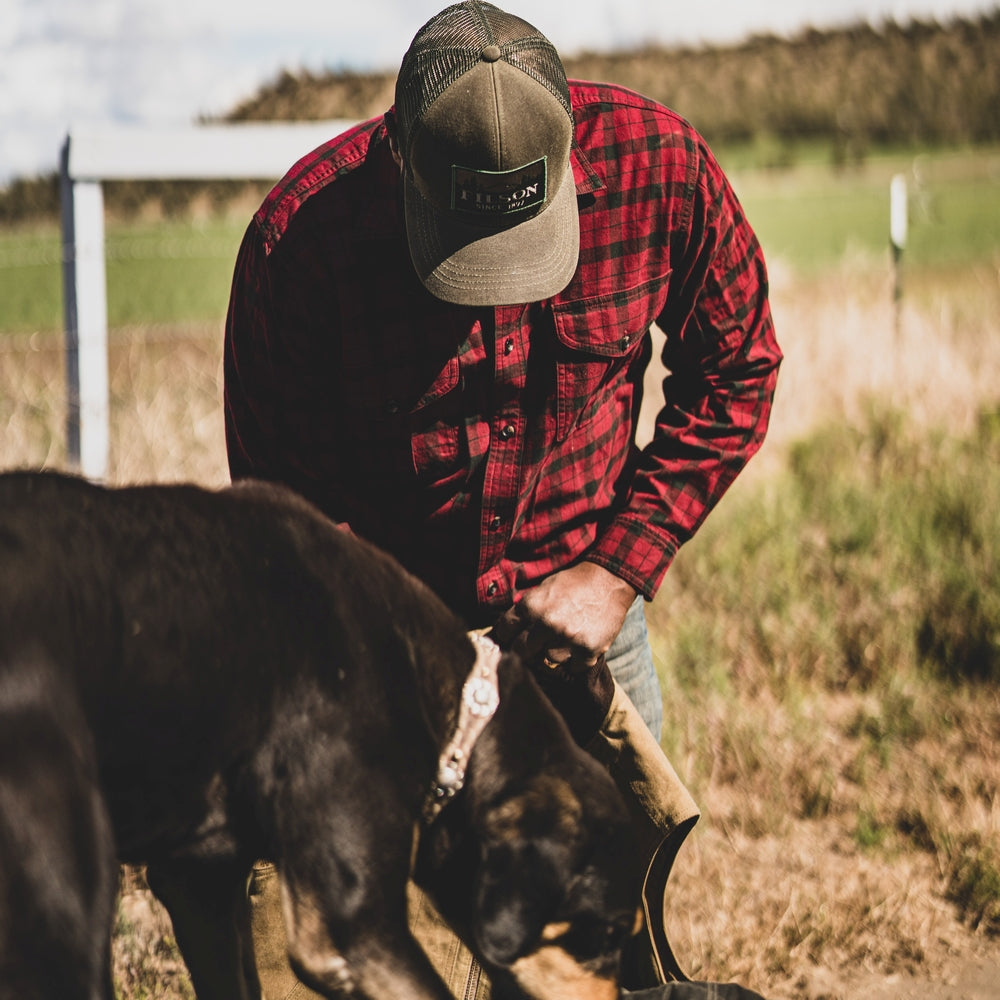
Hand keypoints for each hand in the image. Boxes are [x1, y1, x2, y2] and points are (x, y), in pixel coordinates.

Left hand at [489, 562, 635, 742]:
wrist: (609, 580)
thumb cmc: (574, 583)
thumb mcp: (544, 589)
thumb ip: (526, 610)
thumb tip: (505, 631)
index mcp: (531, 606)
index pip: (505, 632)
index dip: (507, 636)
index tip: (511, 639)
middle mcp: (547, 623)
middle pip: (522, 651)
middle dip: (526, 649)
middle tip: (535, 645)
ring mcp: (567, 639)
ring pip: (548, 661)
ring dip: (555, 653)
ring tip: (566, 639)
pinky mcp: (588, 650)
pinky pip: (573, 668)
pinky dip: (577, 660)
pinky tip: (580, 645)